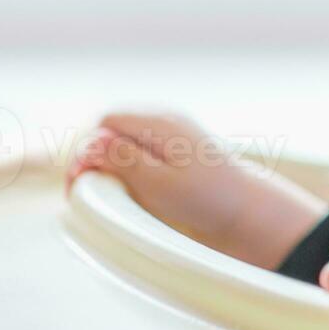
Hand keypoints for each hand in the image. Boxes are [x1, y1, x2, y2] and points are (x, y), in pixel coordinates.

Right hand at [66, 111, 324, 268]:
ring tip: (107, 191)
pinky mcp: (176, 149)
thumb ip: (124, 160)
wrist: (245, 208)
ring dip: (111, 162)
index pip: (107, 121)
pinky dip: (129, 166)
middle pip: (113, 128)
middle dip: (95, 155)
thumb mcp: (159, 183)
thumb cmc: (205, 199)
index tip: (83, 179)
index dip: (89, 148)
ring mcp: (173, 133)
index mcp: (161, 123)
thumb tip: (92, 142)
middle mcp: (166, 121)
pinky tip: (130, 188)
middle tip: (86, 188)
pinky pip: (141, 150)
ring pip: (125, 139)